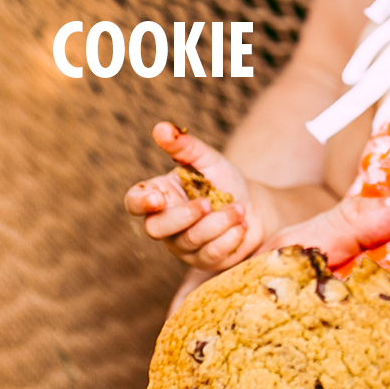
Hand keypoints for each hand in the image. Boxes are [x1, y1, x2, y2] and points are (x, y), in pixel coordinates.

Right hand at [124, 122, 270, 270]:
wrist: (256, 206)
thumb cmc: (225, 181)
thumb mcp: (208, 160)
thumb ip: (184, 146)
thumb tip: (160, 128)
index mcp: (159, 196)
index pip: (134, 202)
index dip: (141, 202)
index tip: (158, 198)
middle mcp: (164, 223)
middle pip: (156, 229)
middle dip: (185, 216)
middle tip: (208, 202)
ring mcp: (182, 246)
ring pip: (189, 241)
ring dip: (218, 223)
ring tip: (240, 208)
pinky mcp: (203, 261)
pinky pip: (209, 254)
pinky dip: (229, 237)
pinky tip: (242, 225)